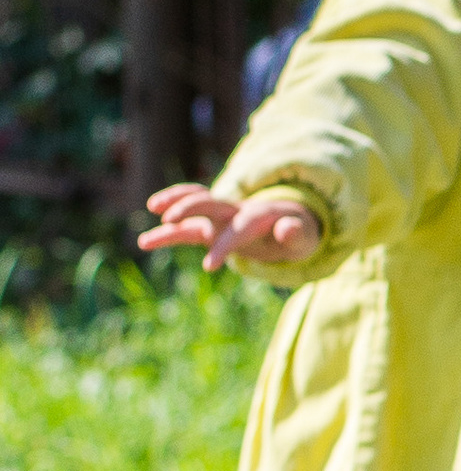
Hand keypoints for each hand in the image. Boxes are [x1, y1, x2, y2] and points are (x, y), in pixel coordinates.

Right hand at [140, 184, 321, 271]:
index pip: (238, 229)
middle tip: (170, 219)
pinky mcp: (211, 228)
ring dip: (172, 207)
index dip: (225, 245)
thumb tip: (288, 229)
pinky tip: (145, 241)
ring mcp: (220, 217)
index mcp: (257, 217)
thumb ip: (297, 233)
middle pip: (210, 203)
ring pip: (193, 206)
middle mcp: (235, 212)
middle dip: (190, 207)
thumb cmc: (298, 234)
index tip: (209, 267)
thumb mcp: (304, 237)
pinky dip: (167, 231)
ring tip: (149, 219)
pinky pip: (186, 226)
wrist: (289, 224)